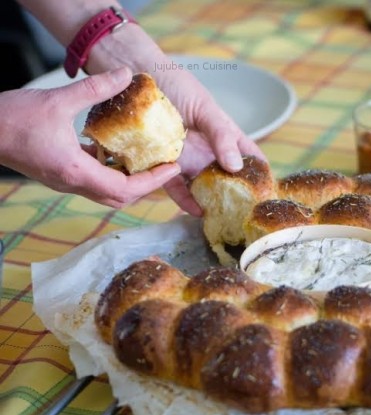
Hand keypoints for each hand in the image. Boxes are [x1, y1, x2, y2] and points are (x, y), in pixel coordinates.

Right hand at [0, 67, 180, 209]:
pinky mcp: (61, 176)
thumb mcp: (58, 100)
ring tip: (147, 162)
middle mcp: (74, 184)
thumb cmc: (14, 119)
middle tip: (164, 167)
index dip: (152, 181)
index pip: (125, 188)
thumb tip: (125, 75)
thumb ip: (95, 89)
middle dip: (146, 186)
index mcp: (77, 172)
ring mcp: (67, 183)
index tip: (171, 168)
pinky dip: (111, 172)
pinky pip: (94, 182)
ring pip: (107, 193)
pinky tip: (115, 153)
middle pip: (120, 198)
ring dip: (129, 182)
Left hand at [153, 66, 266, 211]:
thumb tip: (236, 166)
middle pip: (227, 177)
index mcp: (223, 134)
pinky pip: (175, 187)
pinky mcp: (162, 164)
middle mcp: (206, 150)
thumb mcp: (204, 107)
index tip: (270, 191)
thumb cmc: (174, 83)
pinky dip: (185, 200)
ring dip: (212, 202)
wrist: (135, 76)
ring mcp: (186, 159)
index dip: (261, 172)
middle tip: (247, 214)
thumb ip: (221, 135)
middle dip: (237, 196)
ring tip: (224, 218)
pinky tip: (196, 211)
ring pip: (203, 186)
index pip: (249, 155)